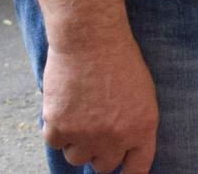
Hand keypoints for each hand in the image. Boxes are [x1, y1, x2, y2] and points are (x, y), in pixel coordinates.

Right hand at [39, 32, 157, 173]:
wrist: (90, 38)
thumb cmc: (118, 58)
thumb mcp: (142, 92)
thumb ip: (134, 123)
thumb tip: (122, 148)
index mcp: (142, 128)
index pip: (137, 168)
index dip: (126, 171)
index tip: (118, 169)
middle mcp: (115, 137)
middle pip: (103, 166)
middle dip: (98, 152)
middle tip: (93, 131)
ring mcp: (86, 135)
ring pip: (76, 157)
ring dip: (75, 141)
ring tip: (78, 112)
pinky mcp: (59, 127)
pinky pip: (55, 143)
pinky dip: (55, 128)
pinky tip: (63, 105)